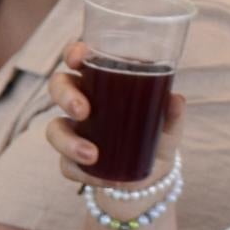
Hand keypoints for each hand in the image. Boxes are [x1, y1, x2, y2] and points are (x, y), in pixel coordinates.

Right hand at [40, 40, 185, 186]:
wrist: (153, 176)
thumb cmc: (157, 136)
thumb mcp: (168, 124)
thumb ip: (172, 112)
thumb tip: (175, 100)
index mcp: (101, 82)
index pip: (79, 58)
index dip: (73, 53)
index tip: (78, 59)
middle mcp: (81, 103)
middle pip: (58, 87)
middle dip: (65, 96)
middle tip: (83, 111)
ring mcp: (74, 133)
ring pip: (54, 129)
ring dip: (68, 141)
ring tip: (92, 155)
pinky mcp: (73, 162)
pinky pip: (65, 165)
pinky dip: (79, 170)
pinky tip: (99, 176)